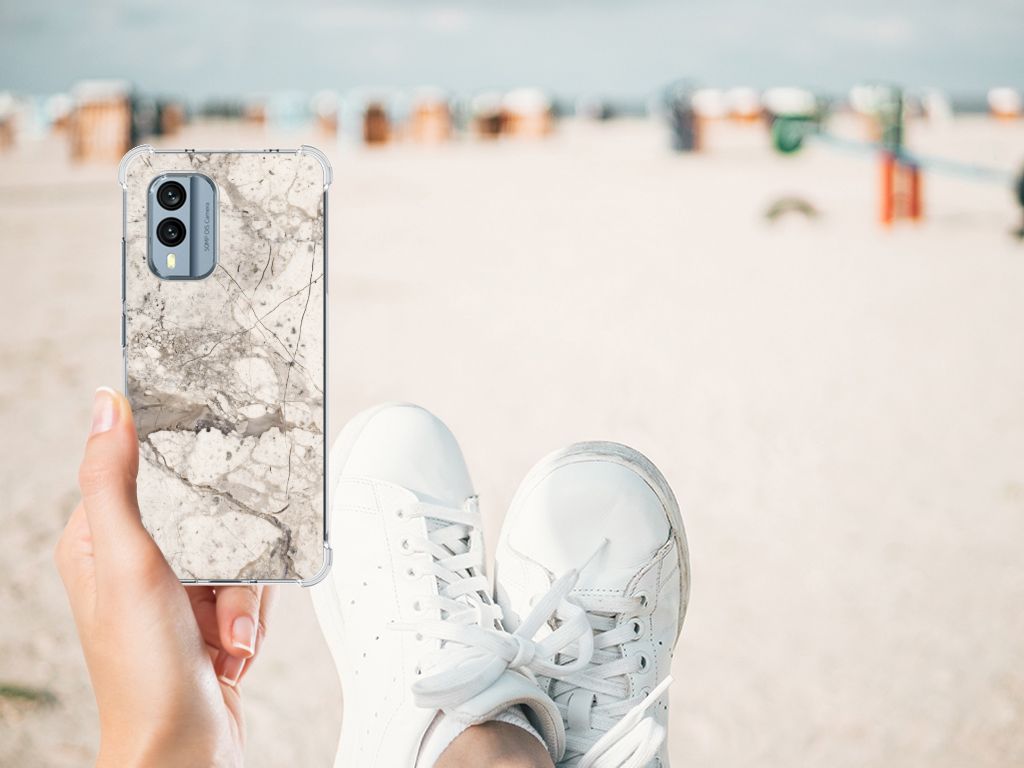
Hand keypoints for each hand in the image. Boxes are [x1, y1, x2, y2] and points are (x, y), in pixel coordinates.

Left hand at [55, 387, 274, 767]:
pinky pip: (251, 586)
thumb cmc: (144, 673)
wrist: (184, 749)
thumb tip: (106, 407)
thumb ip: (113, 482)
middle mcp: (136, 562)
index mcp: (98, 541)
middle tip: (217, 592)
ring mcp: (175, 590)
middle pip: (207, 513)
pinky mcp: (208, 614)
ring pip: (237, 550)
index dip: (183, 475)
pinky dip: (252, 616)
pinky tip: (233, 645)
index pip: (145, 472)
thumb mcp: (127, 563)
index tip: (210, 477)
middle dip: (228, 557)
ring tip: (226, 633)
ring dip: (243, 596)